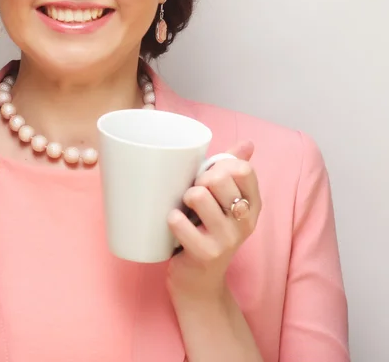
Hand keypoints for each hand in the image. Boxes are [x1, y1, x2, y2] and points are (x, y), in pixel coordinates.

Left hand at [166, 142, 260, 305]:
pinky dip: (173, 219)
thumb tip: (248, 143)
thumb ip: (234, 170)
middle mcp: (245, 222)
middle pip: (219, 178)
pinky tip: (174, 223)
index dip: (221, 164)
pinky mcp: (205, 254)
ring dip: (185, 197)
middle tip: (193, 193)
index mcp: (252, 205)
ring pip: (199, 196)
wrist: (199, 282)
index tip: (210, 175)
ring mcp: (227, 240)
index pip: (243, 169)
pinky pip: (180, 223)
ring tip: (184, 208)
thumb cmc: (208, 231)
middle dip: (199, 179)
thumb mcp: (225, 201)